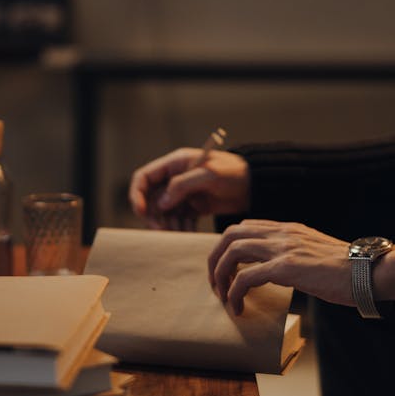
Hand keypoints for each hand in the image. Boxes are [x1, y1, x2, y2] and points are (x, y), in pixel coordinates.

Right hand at [129, 147, 249, 229]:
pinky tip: (190, 231)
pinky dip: (181, 228)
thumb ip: (182, 186)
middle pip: (151, 199)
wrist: (256, 186)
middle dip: (154, 216)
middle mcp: (175, 178)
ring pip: (164, 213)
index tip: (142, 212)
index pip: (144, 178)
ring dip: (169, 224)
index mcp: (175, 164)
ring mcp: (184, 194)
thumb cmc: (234, 173)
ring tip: (182, 230)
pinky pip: (179, 220)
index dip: (138, 195)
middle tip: (162, 230)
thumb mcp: (209, 175)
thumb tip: (161, 204)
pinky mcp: (193, 207)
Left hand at [208, 220, 351, 314]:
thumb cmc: (346, 269)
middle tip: (216, 284)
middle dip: (216, 259)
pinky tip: (238, 308)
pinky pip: (245, 277)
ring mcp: (283, 248)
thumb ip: (293, 253)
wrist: (369, 271)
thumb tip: (276, 271)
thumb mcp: (313, 252)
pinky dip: (234, 293)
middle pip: (230, 234)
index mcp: (287, 229)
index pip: (243, 227)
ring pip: (232, 251)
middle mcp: (281, 233)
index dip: (226, 248)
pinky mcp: (286, 267)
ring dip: (221, 276)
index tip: (225, 271)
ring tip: (223, 297)